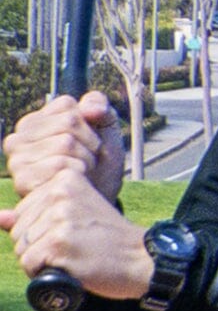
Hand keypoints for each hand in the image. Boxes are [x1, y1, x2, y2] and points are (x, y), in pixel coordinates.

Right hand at [5, 94, 125, 205]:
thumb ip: (100, 107)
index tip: (89, 142)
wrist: (99, 205)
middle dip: (90, 143)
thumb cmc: (100, 168)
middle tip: (88, 162)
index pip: (67, 105)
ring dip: (86, 159)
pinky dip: (78, 173)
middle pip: (68, 123)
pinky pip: (61, 164)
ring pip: (65, 142)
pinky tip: (75, 183)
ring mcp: (17, 159)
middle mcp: (18, 138)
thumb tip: (91, 109)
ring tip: (82, 173)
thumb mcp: (106, 131)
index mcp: (34, 122)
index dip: (90, 125)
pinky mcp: (23, 180)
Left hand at [6, 168, 151, 298]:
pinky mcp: (58, 243)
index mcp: (63, 181)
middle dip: (39, 247)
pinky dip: (44, 274)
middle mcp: (59, 194)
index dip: (42, 231)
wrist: (144, 260)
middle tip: (74, 250)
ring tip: (73, 260)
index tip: (74, 235)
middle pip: (20, 229)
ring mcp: (58, 219)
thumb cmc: (111, 241)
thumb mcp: (76, 217)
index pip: (24, 211)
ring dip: (42, 262)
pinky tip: (68, 270)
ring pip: (22, 248)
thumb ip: (36, 214)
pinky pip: (30, 264)